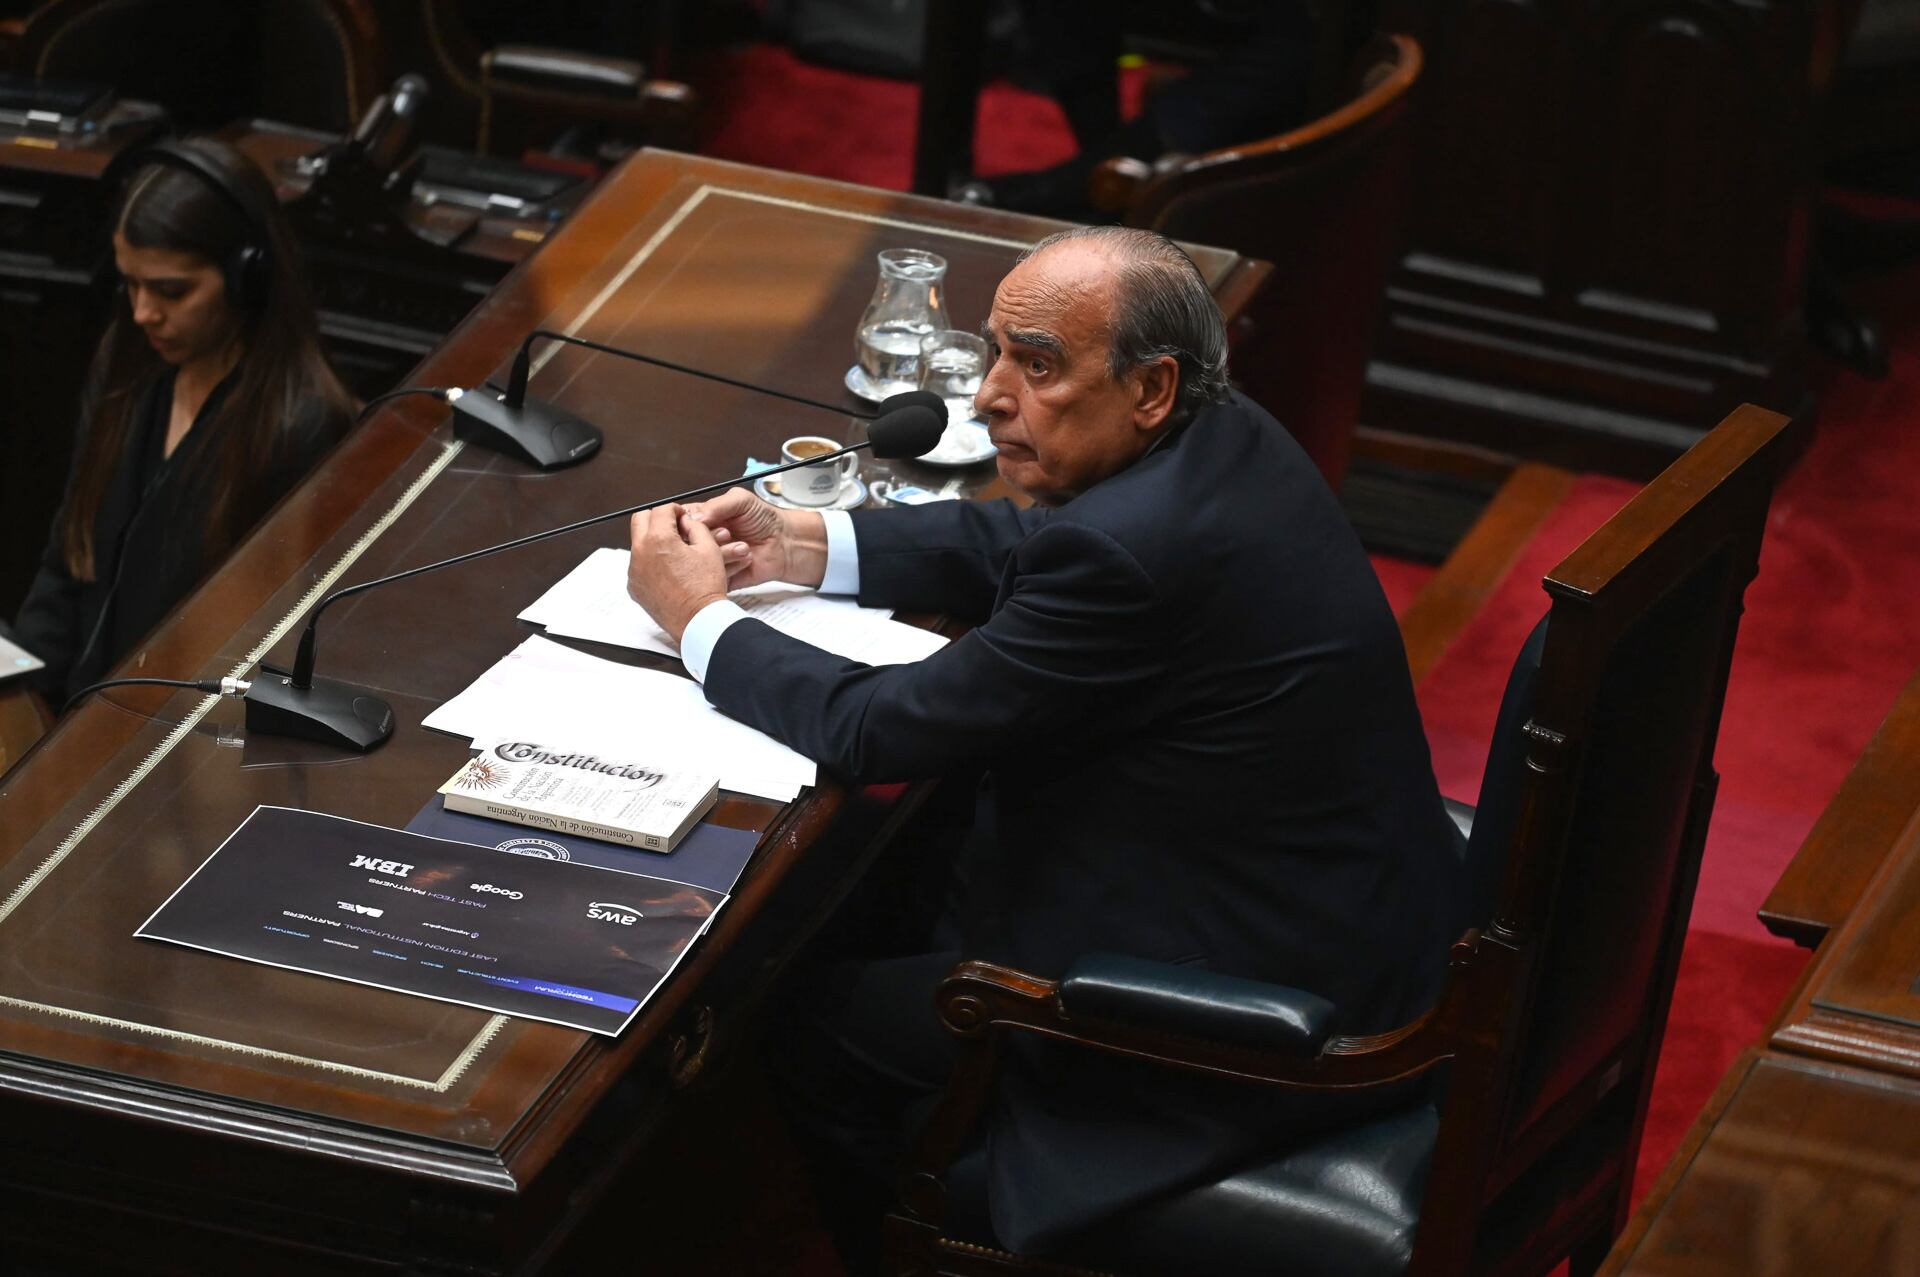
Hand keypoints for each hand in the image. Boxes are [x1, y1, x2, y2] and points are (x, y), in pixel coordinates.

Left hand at [626, 504, 729, 642]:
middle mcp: (641, 553)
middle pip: (640, 519)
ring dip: (653, 541)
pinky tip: (669, 571)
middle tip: (672, 526)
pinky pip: (638, 566)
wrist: (698, 621)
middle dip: (657, 518)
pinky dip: (650, 562)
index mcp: (659, 539)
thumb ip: (695, 526)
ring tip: (674, 552)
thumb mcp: (709, 548)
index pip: (661, 509)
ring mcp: (634, 571)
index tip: (681, 515)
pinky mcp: (634, 587)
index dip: (675, 509)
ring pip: (638, 543)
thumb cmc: (705, 589)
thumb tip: (686, 521)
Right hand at [682, 486, 828, 588]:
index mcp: (703, 519)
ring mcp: (712, 560)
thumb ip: (717, 505)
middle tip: (727, 533)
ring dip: (723, 553)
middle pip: (688, 545)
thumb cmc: (764, 519)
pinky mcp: (721, 577)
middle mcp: (704, 541)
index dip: (686, 524)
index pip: (681, 522)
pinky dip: (731, 567)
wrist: (785, 543)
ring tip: (742, 546)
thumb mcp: (741, 501)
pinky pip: (715, 578)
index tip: (697, 523)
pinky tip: (745, 557)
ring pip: (701, 562)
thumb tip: (695, 516)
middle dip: (708, 538)